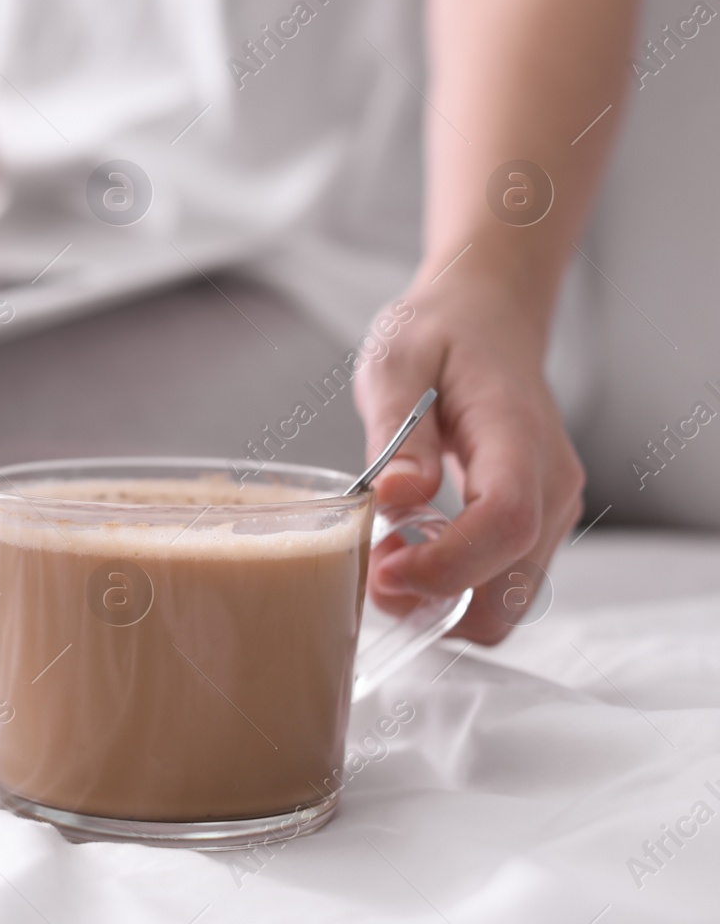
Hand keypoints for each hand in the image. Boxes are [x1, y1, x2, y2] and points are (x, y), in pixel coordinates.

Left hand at [353, 278, 584, 644]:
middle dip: (439, 603)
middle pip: (512, 588)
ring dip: (444, 604)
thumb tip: (398, 495)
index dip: (447, 564)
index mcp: (517, 437)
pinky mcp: (534, 523)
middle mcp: (550, 484)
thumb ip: (398, 431)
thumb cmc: (439, 335)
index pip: (505, 522)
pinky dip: (455, 591)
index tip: (384, 568)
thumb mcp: (396, 362)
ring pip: (509, 601)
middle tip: (374, 569)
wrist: (486, 320)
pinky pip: (502, 585)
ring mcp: (550, 509)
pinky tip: (410, 552)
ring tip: (386, 556)